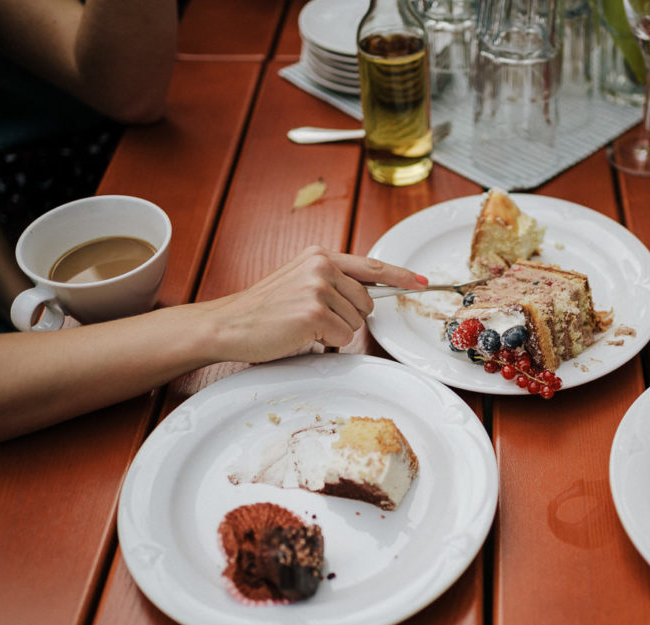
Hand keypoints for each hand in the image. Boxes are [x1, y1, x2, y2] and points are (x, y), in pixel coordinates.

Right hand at [202, 246, 426, 362]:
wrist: (228, 325)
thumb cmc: (263, 312)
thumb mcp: (299, 282)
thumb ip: (331, 282)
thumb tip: (367, 297)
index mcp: (319, 256)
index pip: (370, 266)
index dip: (400, 277)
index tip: (421, 282)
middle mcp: (321, 266)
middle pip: (367, 303)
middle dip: (349, 318)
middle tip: (314, 320)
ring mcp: (318, 288)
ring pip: (356, 322)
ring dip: (335, 332)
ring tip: (302, 326)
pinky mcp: (313, 312)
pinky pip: (343, 337)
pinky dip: (326, 343)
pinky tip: (300, 335)